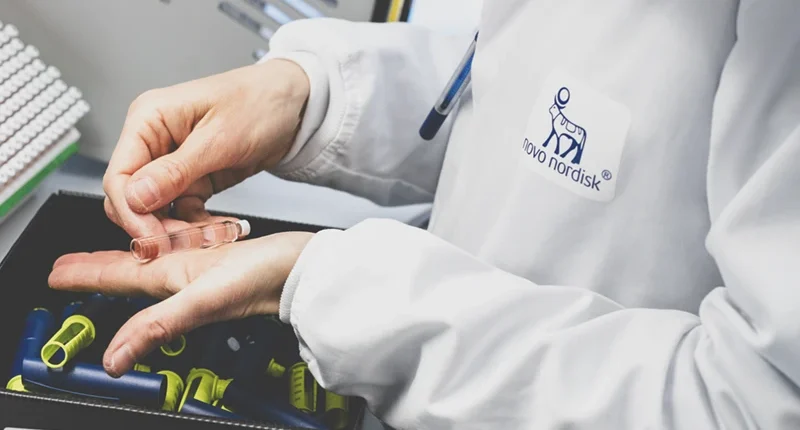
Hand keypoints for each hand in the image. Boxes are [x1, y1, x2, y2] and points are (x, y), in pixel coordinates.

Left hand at [47, 231, 313, 376]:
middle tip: (70, 263)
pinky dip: (173, 236)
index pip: (121, 280)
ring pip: (158, 254)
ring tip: (114, 243)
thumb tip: (116, 360)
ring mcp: (207, 265)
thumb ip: (160, 325)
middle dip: (99, 266)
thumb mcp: (205, 300)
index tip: (57, 274)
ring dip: (131, 250)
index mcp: (177, 285)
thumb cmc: (269, 281)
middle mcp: (188, 277)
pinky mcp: (227, 252)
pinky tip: (175, 233)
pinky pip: (187, 242)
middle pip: (132, 269)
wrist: (308, 269)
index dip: (87, 277)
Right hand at [104, 59, 309, 237]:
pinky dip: (197, 225)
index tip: (151, 238)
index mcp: (149, 119)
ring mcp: (173, 162)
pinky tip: (218, 231)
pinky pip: (183, 211)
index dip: (130, 211)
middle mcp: (155, 141)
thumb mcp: (219, 139)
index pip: (119, 175)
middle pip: (132, 197)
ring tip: (209, 238)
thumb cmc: (260, 102)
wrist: (294, 104)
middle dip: (154, 225)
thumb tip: (135, 196)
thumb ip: (175, 171)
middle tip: (182, 244)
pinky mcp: (194, 178)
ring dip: (179, 229)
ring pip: (157, 210)